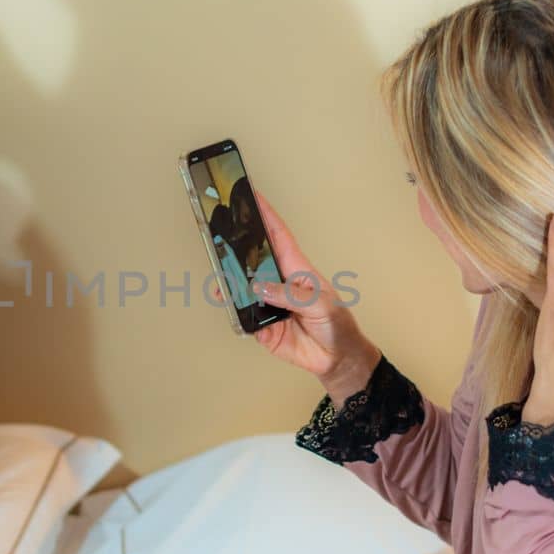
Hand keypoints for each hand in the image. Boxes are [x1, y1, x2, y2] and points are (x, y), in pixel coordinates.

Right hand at [216, 188, 380, 405]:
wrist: (336, 359)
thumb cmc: (336, 324)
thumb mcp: (320, 303)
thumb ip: (290, 295)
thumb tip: (259, 288)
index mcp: (296, 268)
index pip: (278, 235)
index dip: (265, 214)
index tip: (251, 194)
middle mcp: (279, 282)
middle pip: (252, 259)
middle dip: (235, 246)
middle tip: (217, 234)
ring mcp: (268, 304)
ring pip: (242, 289)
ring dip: (229, 284)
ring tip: (220, 280)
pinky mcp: (262, 327)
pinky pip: (243, 317)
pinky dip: (236, 314)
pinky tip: (231, 308)